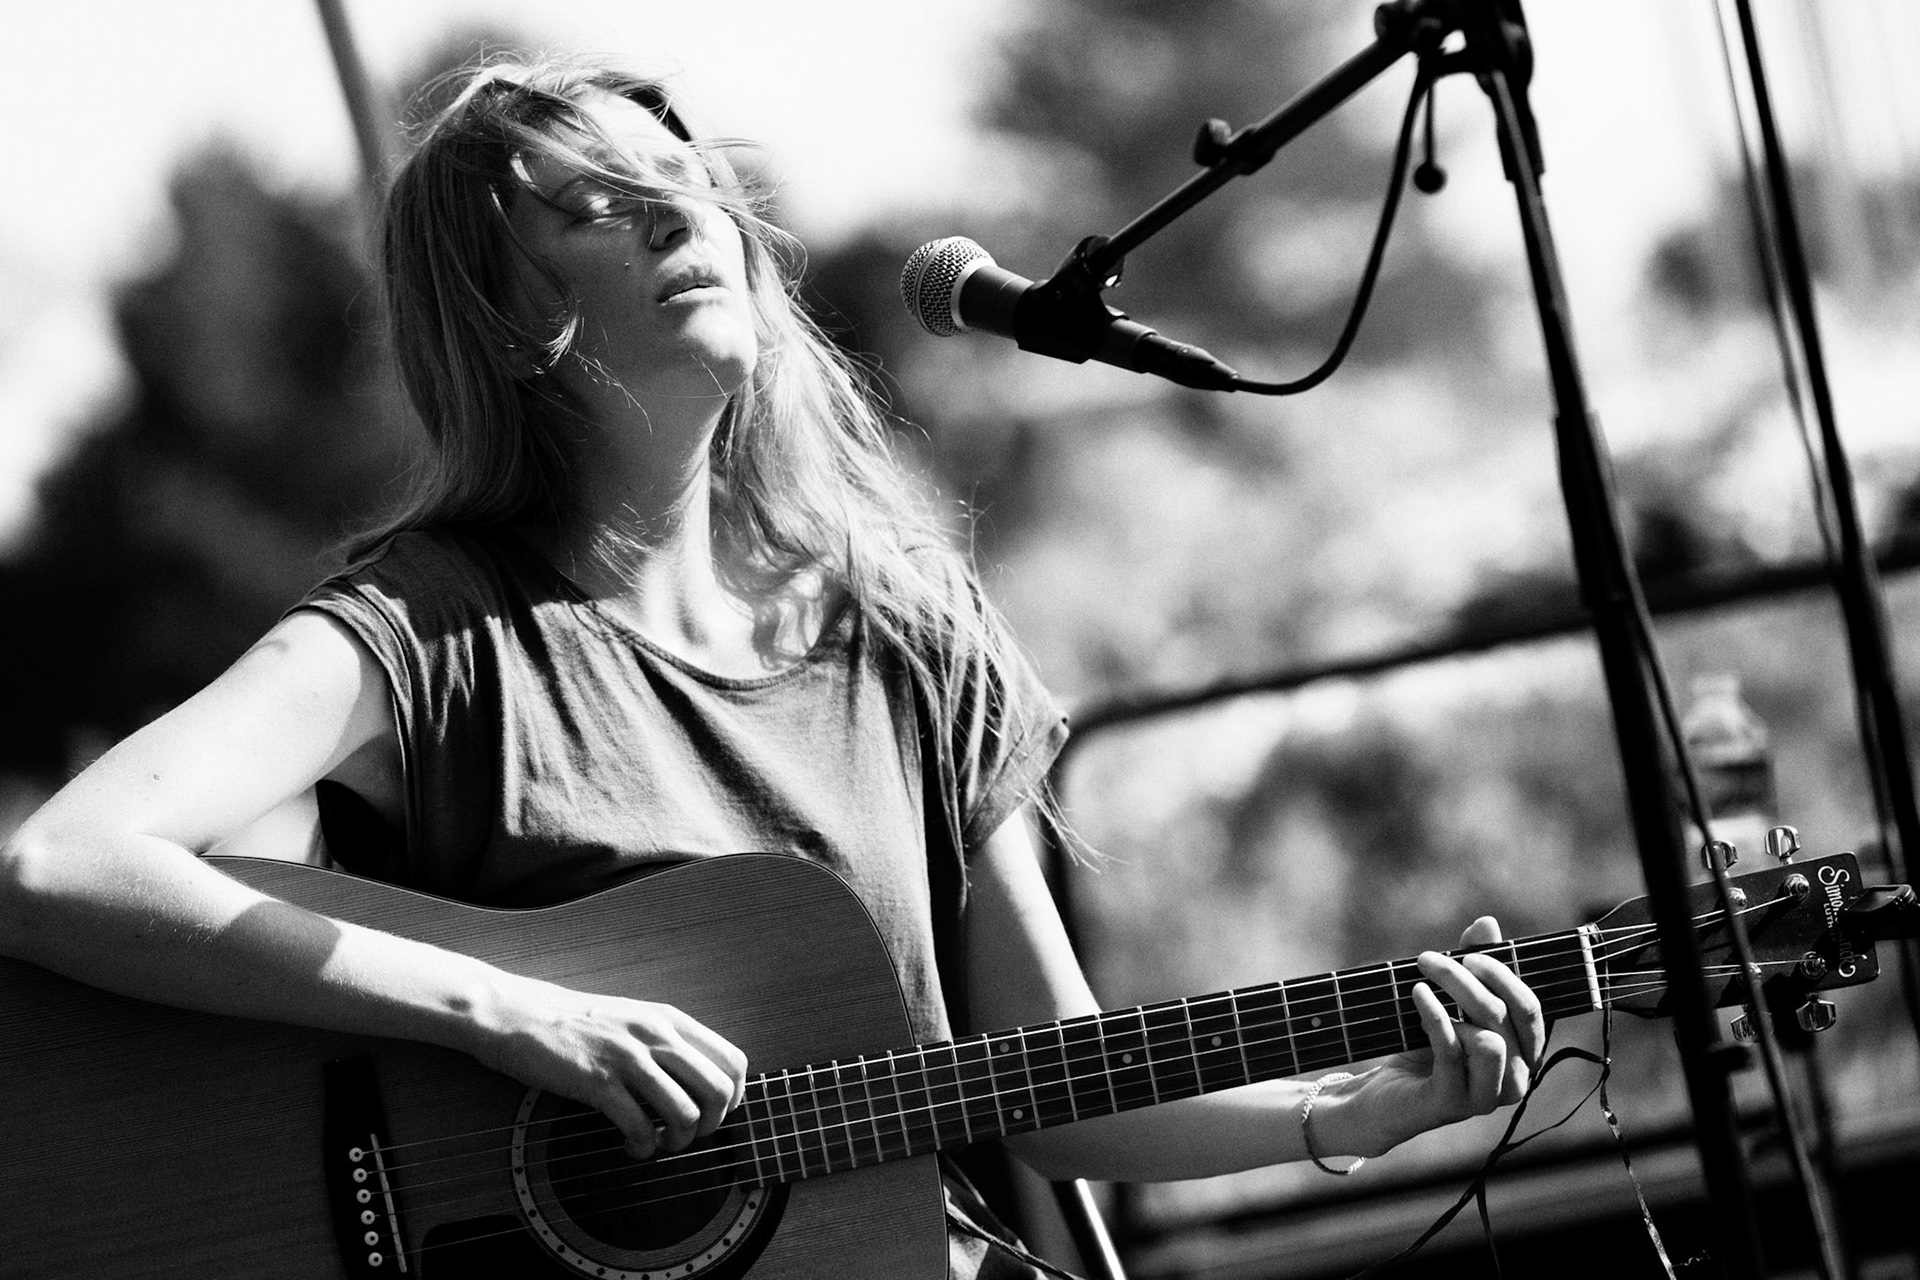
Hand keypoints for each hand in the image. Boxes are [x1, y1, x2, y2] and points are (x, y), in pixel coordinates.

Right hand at [472, 975, 748, 1158]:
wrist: (518, 1012)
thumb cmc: (575, 1022)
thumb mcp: (633, 1018)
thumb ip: (666, 1041)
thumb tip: (699, 1079)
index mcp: (669, 1019)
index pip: (733, 1061)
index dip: (733, 1098)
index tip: (713, 1114)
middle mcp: (656, 1034)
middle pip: (719, 1091)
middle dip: (710, 1126)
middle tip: (685, 1135)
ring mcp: (628, 1056)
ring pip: (686, 1113)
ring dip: (678, 1142)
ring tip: (657, 1144)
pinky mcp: (598, 1081)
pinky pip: (640, 1127)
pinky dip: (643, 1148)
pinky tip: (631, 1146)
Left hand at [1318, 916, 1545, 1158]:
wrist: (1381, 1097)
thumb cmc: (1423, 1047)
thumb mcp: (1451, 1003)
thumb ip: (1473, 966)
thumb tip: (1487, 922)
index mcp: (1525, 1055)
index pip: (1531, 1008)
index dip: (1503, 974)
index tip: (1467, 952)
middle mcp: (1517, 1081)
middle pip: (1505, 1016)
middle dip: (1467, 979)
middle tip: (1429, 960)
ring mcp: (1487, 1098)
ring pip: (1488, 1038)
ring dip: (1452, 1001)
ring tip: (1421, 984)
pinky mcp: (1453, 1104)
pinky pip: (1452, 1051)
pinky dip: (1434, 1016)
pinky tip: (1417, 996)